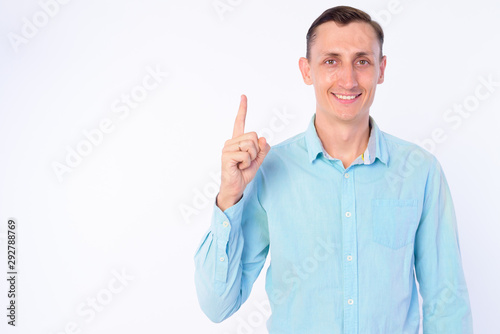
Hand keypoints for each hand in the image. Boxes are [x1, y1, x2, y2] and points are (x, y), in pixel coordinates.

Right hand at [217, 95, 270, 210]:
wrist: (235, 187)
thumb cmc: (243, 173)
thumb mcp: (258, 160)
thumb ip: (263, 149)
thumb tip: (263, 138)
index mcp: (237, 141)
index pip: (239, 122)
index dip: (242, 109)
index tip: (243, 96)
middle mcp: (231, 142)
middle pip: (253, 136)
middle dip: (256, 150)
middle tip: (247, 161)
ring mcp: (227, 148)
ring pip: (250, 145)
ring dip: (251, 157)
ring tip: (243, 164)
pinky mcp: (227, 156)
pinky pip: (246, 154)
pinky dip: (247, 163)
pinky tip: (239, 167)